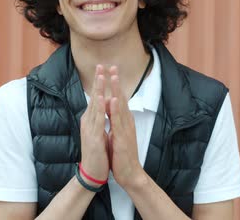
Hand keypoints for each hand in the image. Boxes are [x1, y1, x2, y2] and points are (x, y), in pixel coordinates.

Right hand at [79, 65, 109, 186]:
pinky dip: (100, 108)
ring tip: (101, 75)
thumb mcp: (98, 133)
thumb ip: (99, 120)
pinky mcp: (93, 137)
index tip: (103, 68)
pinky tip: (102, 98)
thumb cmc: (97, 153)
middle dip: (98, 80)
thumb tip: (102, 109)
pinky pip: (98, 120)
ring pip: (95, 105)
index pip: (96, 97)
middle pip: (94, 97)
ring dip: (98, 89)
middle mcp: (88, 121)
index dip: (100, 83)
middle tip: (100, 64)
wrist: (92, 173)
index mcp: (91, 120)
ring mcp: (90, 128)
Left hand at [106, 66, 145, 188]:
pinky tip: (114, 99)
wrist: (130, 174)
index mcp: (123, 121)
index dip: (114, 85)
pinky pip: (119, 121)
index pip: (119, 99)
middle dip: (117, 82)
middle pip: (121, 98)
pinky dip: (116, 109)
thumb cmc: (122, 155)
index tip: (110, 71)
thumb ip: (115, 122)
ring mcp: (125, 129)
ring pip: (121, 106)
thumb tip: (110, 111)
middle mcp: (126, 122)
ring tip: (114, 76)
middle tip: (113, 65)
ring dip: (117, 90)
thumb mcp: (117, 134)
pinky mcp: (123, 137)